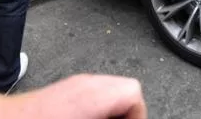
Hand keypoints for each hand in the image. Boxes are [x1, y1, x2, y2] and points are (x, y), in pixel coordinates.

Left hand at [11, 74, 146, 118]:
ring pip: (109, 94)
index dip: (136, 116)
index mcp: (93, 94)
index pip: (133, 94)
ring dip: (112, 113)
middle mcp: (85, 84)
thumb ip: (108, 117)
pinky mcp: (63, 93)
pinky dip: (97, 111)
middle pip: (125, 91)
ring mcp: (73, 86)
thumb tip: (125, 116)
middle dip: (125, 115)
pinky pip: (93, 98)